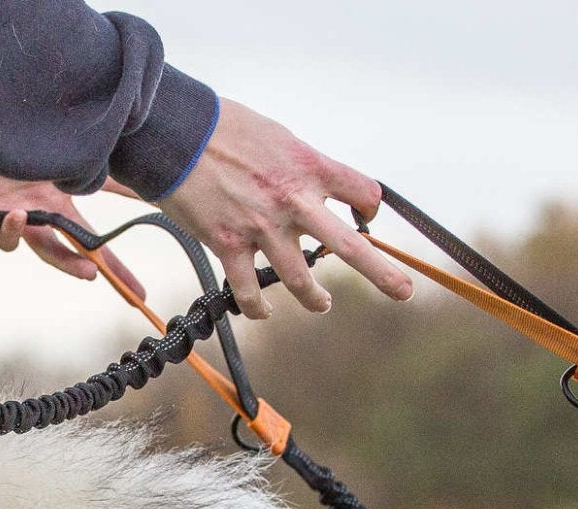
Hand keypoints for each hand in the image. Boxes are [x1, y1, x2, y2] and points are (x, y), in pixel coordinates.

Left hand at [0, 155, 144, 298]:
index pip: (96, 242)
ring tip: (86, 268)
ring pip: (44, 249)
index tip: (139, 293)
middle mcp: (41, 218)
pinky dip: (11, 228)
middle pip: (74, 252)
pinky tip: (18, 215)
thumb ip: (98, 172)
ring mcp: (17, 222)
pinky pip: (3, 234)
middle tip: (108, 279)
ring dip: (64, 260)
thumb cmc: (11, 143)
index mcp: (61, 207)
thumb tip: (138, 179)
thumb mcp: (63, 154)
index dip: (118, 268)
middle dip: (95, 268)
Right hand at [156, 100, 413, 320]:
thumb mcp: (275, 134)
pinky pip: (248, 291)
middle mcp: (293, 201)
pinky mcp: (228, 245)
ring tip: (321, 304)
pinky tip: (263, 313)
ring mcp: (262, 227)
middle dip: (382, 272)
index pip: (361, 192)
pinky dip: (257, 308)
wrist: (173, 132)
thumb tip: (310, 181)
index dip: (368, 205)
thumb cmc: (221, 126)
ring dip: (315, 298)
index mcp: (308, 167)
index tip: (364, 213)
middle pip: (350, 246)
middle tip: (404, 290)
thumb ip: (298, 164)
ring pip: (302, 280)